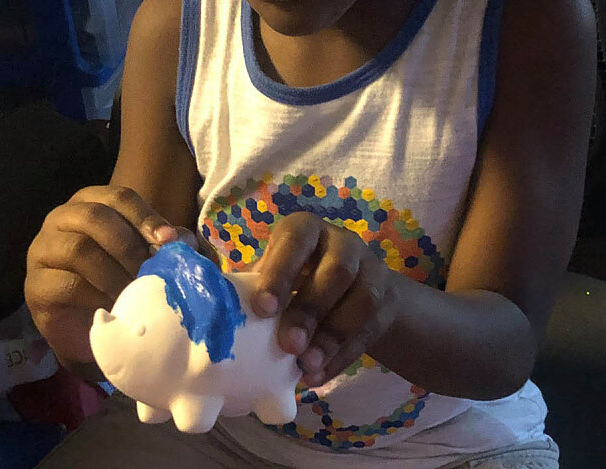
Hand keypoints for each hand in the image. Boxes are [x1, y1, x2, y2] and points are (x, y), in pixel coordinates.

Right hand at [25, 185, 195, 367]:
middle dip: (129, 245)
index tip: (168, 240)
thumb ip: (160, 243)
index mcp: (91, 202)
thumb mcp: (142, 255)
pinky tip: (114, 308)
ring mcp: (43, 250)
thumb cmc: (116, 279)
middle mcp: (62, 218)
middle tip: (150, 272)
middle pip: (95, 217)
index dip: (145, 216)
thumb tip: (180, 240)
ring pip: (79, 250)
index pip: (119, 196)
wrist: (86, 325)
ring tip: (135, 293)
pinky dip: (96, 296)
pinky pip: (67, 284)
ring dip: (114, 273)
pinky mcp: (36, 285)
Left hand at [250, 211, 398, 386]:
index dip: (280, 272)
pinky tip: (319, 375)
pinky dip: (343, 356)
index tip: (262, 309)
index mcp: (306, 230)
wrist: (351, 287)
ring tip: (306, 366)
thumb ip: (253, 286)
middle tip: (289, 345)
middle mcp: (343, 243)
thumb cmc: (296, 279)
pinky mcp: (387, 300)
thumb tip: (217, 314)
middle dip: (310, 310)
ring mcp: (371, 270)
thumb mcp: (275, 272)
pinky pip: (370, 329)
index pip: (296, 240)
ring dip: (332, 337)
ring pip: (363, 300)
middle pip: (337, 271)